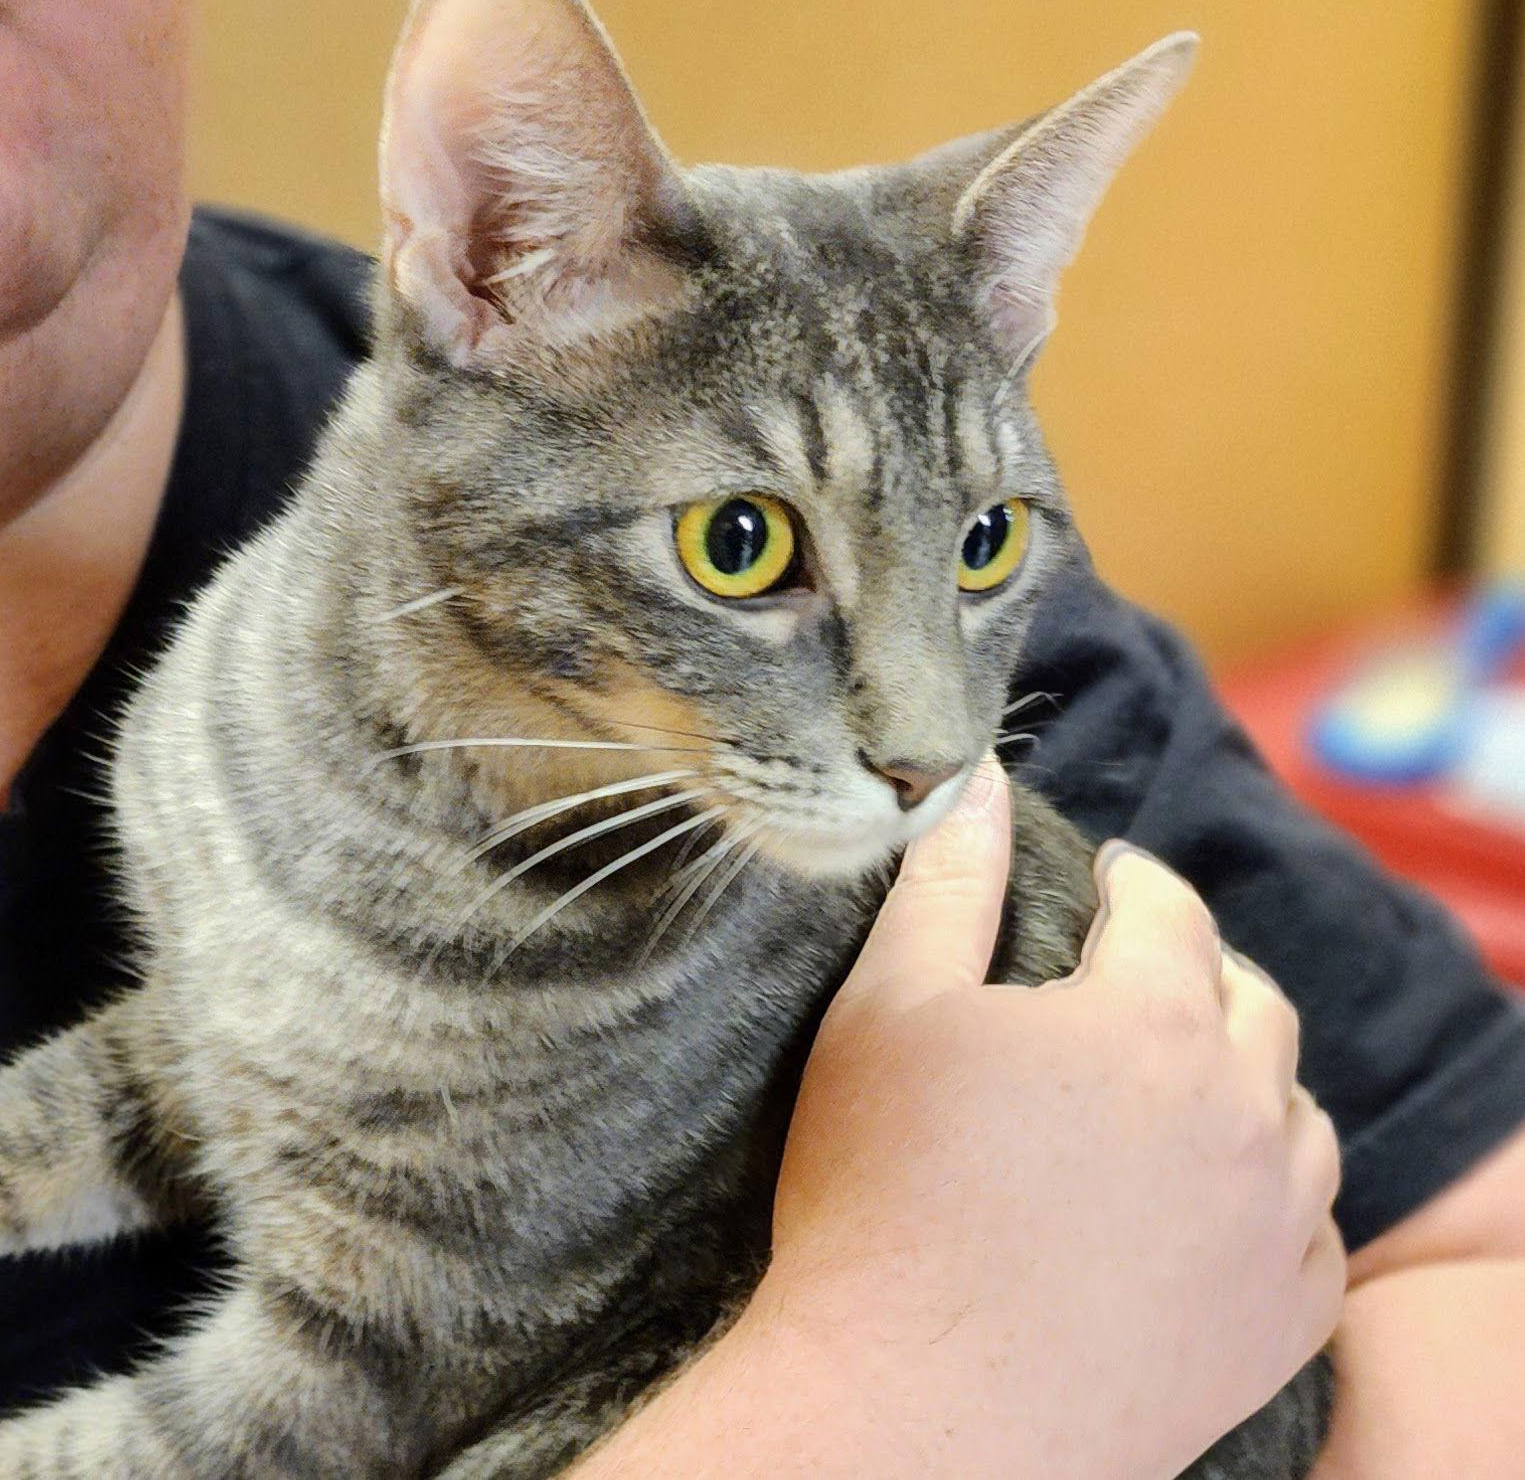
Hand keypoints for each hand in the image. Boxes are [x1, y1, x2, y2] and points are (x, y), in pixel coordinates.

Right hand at [751, 757, 1344, 1479]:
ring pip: (1300, 1115)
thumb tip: (979, 785)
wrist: (911, 1413)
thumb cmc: (885, 1196)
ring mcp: (1270, 1229)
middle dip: (1202, 966)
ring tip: (1196, 1075)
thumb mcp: (891, 1008)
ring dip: (1254, 1075)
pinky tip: (1232, 1195)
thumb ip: (948, 882)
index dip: (1138, 882)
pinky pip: (1314, 1236)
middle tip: (1148, 966)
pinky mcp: (1273, 1330)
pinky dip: (1281, 1195)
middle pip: (1254, 1002)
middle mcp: (1241, 1114)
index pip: (1171, 912)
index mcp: (1151, 1021)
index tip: (1113, 878)